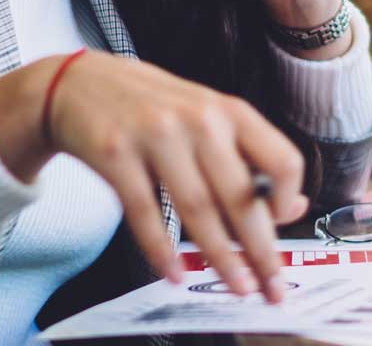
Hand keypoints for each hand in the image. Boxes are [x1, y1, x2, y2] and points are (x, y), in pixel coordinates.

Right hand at [0, 52, 308, 301]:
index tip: (282, 227)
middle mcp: (198, 120)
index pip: (281, 159)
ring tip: (237, 285)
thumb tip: (293, 207)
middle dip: (261, 251)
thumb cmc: (153, 108)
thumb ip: (250, 159)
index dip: (287, 200)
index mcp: (229, 111)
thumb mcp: (208, 119)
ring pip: (198, 209)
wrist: (78, 84)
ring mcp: (156, 135)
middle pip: (240, 196)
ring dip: (220, 257)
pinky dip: (161, 250)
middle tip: (273, 287)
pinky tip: (174, 273)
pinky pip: (144, 213)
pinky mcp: (116, 154)